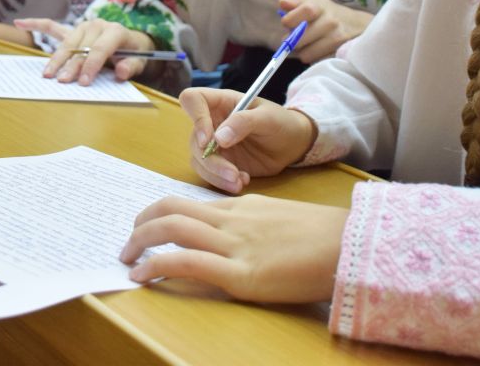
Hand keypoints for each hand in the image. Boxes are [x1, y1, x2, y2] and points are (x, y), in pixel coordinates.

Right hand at [20, 18, 156, 84]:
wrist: (134, 44)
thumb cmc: (136, 55)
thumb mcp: (141, 63)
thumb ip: (132, 67)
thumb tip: (122, 72)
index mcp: (116, 31)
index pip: (100, 49)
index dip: (91, 65)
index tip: (83, 83)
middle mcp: (98, 25)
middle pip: (81, 47)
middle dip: (72, 65)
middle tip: (63, 82)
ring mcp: (83, 27)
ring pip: (67, 43)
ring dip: (57, 58)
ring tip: (48, 75)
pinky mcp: (74, 31)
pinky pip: (53, 27)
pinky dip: (36, 24)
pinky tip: (19, 23)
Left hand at [119, 194, 347, 303]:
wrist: (354, 245)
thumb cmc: (327, 237)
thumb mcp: (284, 219)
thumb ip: (256, 225)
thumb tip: (240, 240)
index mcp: (244, 207)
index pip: (190, 203)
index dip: (160, 213)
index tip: (148, 227)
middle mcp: (234, 220)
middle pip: (171, 208)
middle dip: (141, 223)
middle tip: (128, 241)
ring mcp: (236, 245)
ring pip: (172, 228)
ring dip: (140, 242)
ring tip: (126, 258)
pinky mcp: (242, 274)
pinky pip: (187, 262)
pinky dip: (157, 266)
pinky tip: (141, 276)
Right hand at [180, 87, 315, 193]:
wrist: (292, 144)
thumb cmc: (281, 122)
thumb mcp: (268, 118)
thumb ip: (244, 122)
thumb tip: (218, 138)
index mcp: (221, 102)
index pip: (192, 100)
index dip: (195, 118)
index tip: (207, 140)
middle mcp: (212, 122)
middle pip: (194, 140)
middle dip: (211, 161)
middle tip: (233, 173)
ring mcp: (214, 144)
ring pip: (199, 160)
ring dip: (216, 175)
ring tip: (240, 181)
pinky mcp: (219, 163)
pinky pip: (210, 174)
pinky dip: (222, 182)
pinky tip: (242, 182)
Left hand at [277, 0, 371, 62]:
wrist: (358, 26)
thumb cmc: (329, 13)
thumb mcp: (315, 2)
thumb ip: (296, 2)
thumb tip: (282, 3)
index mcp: (319, 7)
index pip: (299, 14)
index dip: (289, 21)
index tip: (288, 23)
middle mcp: (329, 22)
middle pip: (297, 40)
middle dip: (293, 41)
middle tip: (298, 37)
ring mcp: (336, 39)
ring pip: (305, 54)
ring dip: (304, 51)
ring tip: (311, 44)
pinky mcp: (340, 54)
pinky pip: (316, 62)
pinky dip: (315, 58)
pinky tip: (320, 50)